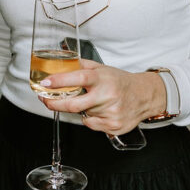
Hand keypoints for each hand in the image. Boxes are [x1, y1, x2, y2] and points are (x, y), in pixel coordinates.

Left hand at [39, 60, 165, 136]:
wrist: (145, 95)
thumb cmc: (121, 81)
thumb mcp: (102, 68)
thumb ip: (82, 66)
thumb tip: (61, 64)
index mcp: (102, 78)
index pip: (78, 78)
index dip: (59, 81)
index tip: (45, 82)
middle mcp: (107, 95)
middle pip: (73, 105)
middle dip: (54, 104)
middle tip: (46, 100)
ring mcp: (110, 112)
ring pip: (82, 114)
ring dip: (80, 109)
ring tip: (92, 101)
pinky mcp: (113, 126)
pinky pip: (90, 124)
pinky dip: (90, 118)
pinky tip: (100, 111)